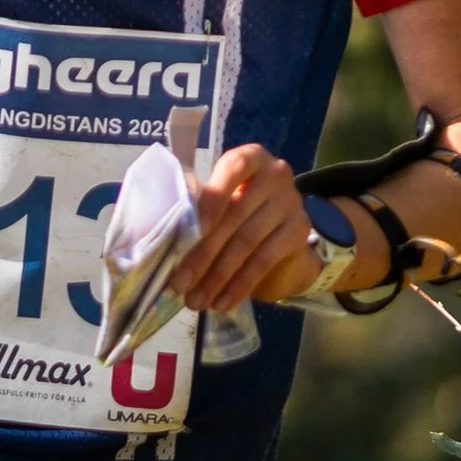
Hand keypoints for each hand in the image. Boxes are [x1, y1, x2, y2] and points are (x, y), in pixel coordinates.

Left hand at [174, 144, 344, 311]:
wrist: (282, 231)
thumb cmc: (237, 208)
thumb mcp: (220, 199)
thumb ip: (197, 206)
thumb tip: (160, 235)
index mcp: (250, 158)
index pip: (233, 169)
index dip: (213, 199)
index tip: (194, 230)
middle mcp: (276, 174)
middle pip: (235, 215)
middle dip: (202, 253)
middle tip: (179, 283)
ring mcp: (291, 202)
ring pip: (247, 243)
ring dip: (217, 276)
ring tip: (195, 301)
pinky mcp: (299, 231)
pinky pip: (265, 261)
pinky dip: (240, 285)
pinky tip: (222, 302)